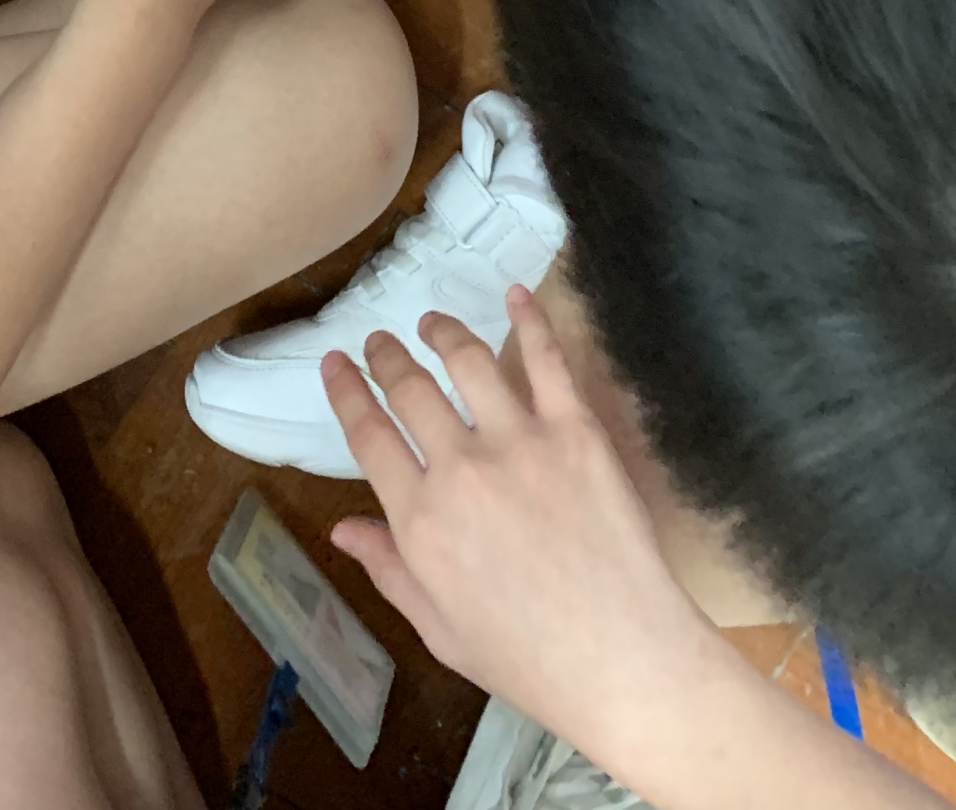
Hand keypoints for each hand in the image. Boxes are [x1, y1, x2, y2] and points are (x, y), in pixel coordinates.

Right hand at [326, 293, 718, 765]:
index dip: (346, 392)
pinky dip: (529, 319)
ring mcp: (521, 442)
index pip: (368, 435)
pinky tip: (516, 295)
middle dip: (387, 356)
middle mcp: (461, 470)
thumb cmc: (527, 658)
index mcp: (420, 522)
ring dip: (442, 331)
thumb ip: (389, 569)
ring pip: (468, 361)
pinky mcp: (576, 431)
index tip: (335, 364)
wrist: (620, 658)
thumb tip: (342, 527)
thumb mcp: (439, 628)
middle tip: (380, 341)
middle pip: (410, 389)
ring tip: (432, 322)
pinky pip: (547, 360)